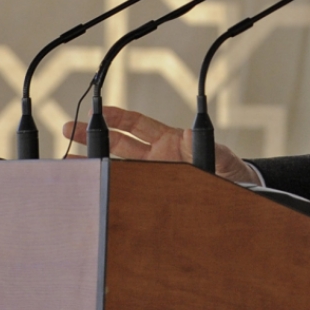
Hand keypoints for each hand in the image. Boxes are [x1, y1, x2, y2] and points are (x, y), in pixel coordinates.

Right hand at [61, 106, 259, 183]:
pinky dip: (109, 192)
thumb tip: (186, 136)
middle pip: (118, 144)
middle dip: (93, 136)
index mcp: (169, 143)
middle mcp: (156, 160)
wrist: (241, 198)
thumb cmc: (233, 174)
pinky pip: (128, 194)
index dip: (117, 117)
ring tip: (68, 165)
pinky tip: (92, 195)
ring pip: (117, 170)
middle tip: (67, 130)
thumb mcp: (223, 158)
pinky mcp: (153, 198)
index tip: (97, 110)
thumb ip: (209, 148)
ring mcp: (153, 179)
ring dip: (94, 166)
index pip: (136, 126)